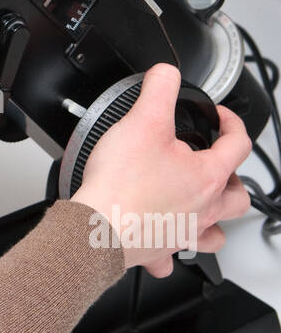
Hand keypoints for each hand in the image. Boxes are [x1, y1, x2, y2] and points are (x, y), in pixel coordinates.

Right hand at [71, 63, 252, 277]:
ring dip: (215, 222)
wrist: (96, 230)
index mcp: (207, 177)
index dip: (231, 123)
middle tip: (216, 166)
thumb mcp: (143, 120)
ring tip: (201, 208)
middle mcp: (202, 210)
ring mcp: (182, 234)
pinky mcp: (157, 251)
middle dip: (232, 179)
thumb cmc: (122, 186)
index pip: (238, 145)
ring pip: (215, 235)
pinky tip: (160, 243)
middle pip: (237, 197)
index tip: (219, 117)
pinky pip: (170, 258)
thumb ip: (159, 89)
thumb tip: (166, 74)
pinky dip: (169, 252)